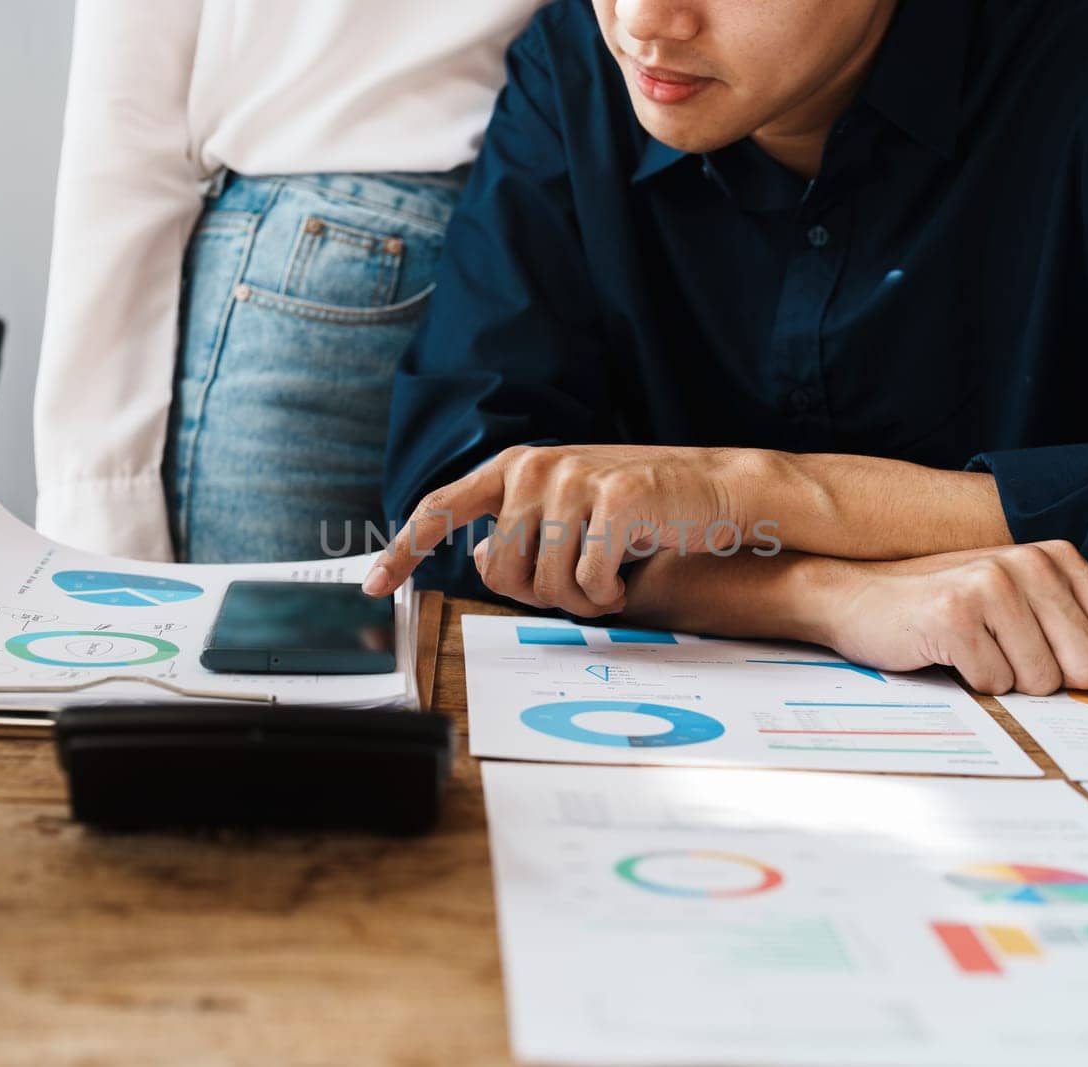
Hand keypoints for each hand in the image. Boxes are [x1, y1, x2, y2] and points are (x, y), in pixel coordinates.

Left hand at [362, 444, 770, 615]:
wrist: (713, 488)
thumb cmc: (637, 509)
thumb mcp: (566, 512)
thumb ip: (519, 530)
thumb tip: (478, 555)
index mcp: (514, 468)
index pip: (442, 509)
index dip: (404, 551)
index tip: (374, 586)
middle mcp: (536, 467)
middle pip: (500, 573)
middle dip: (538, 599)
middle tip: (578, 591)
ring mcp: (574, 479)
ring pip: (544, 585)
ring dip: (577, 603)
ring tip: (606, 582)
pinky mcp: (616, 500)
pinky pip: (589, 582)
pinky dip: (608, 594)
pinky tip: (627, 572)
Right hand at [810, 541, 1087, 694]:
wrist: (856, 596)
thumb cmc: (946, 610)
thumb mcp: (1028, 619)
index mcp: (1059, 557)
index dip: (1086, 669)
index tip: (1042, 653)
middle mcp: (1031, 561)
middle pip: (1087, 670)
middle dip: (1045, 680)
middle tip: (1000, 653)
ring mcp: (993, 584)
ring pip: (1041, 682)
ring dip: (1003, 682)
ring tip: (971, 650)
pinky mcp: (955, 614)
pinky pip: (993, 684)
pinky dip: (970, 683)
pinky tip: (945, 652)